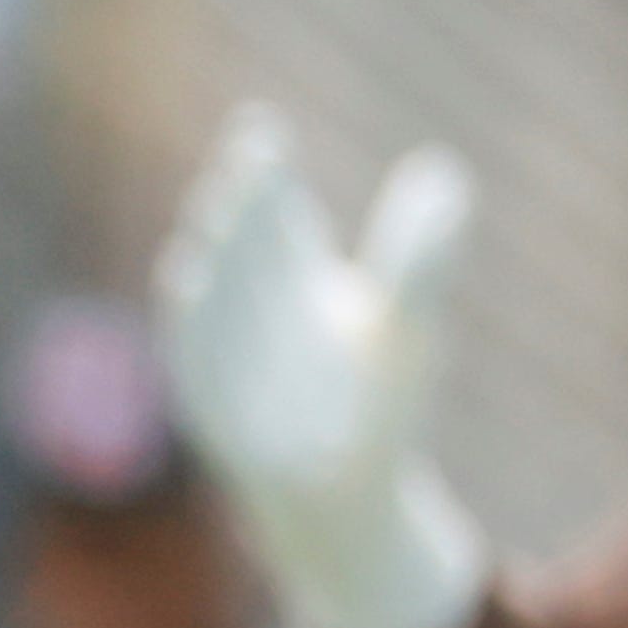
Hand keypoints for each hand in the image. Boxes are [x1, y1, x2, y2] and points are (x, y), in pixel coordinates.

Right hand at [154, 103, 484, 627]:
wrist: (341, 495)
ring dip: (213, 249)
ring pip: (210, 285)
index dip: (263, 170)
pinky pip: (190, 346)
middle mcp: (251, 302)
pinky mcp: (207, 395)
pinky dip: (188, 312)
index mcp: (295, 274)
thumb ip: (418, 254)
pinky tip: (189, 275)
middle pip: (241, 240)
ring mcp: (223, 349)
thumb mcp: (406, 324)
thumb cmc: (380, 405)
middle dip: (239, 203)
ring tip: (221, 211)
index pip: (273, 210)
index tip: (261, 132)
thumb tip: (439, 169)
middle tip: (248, 162)